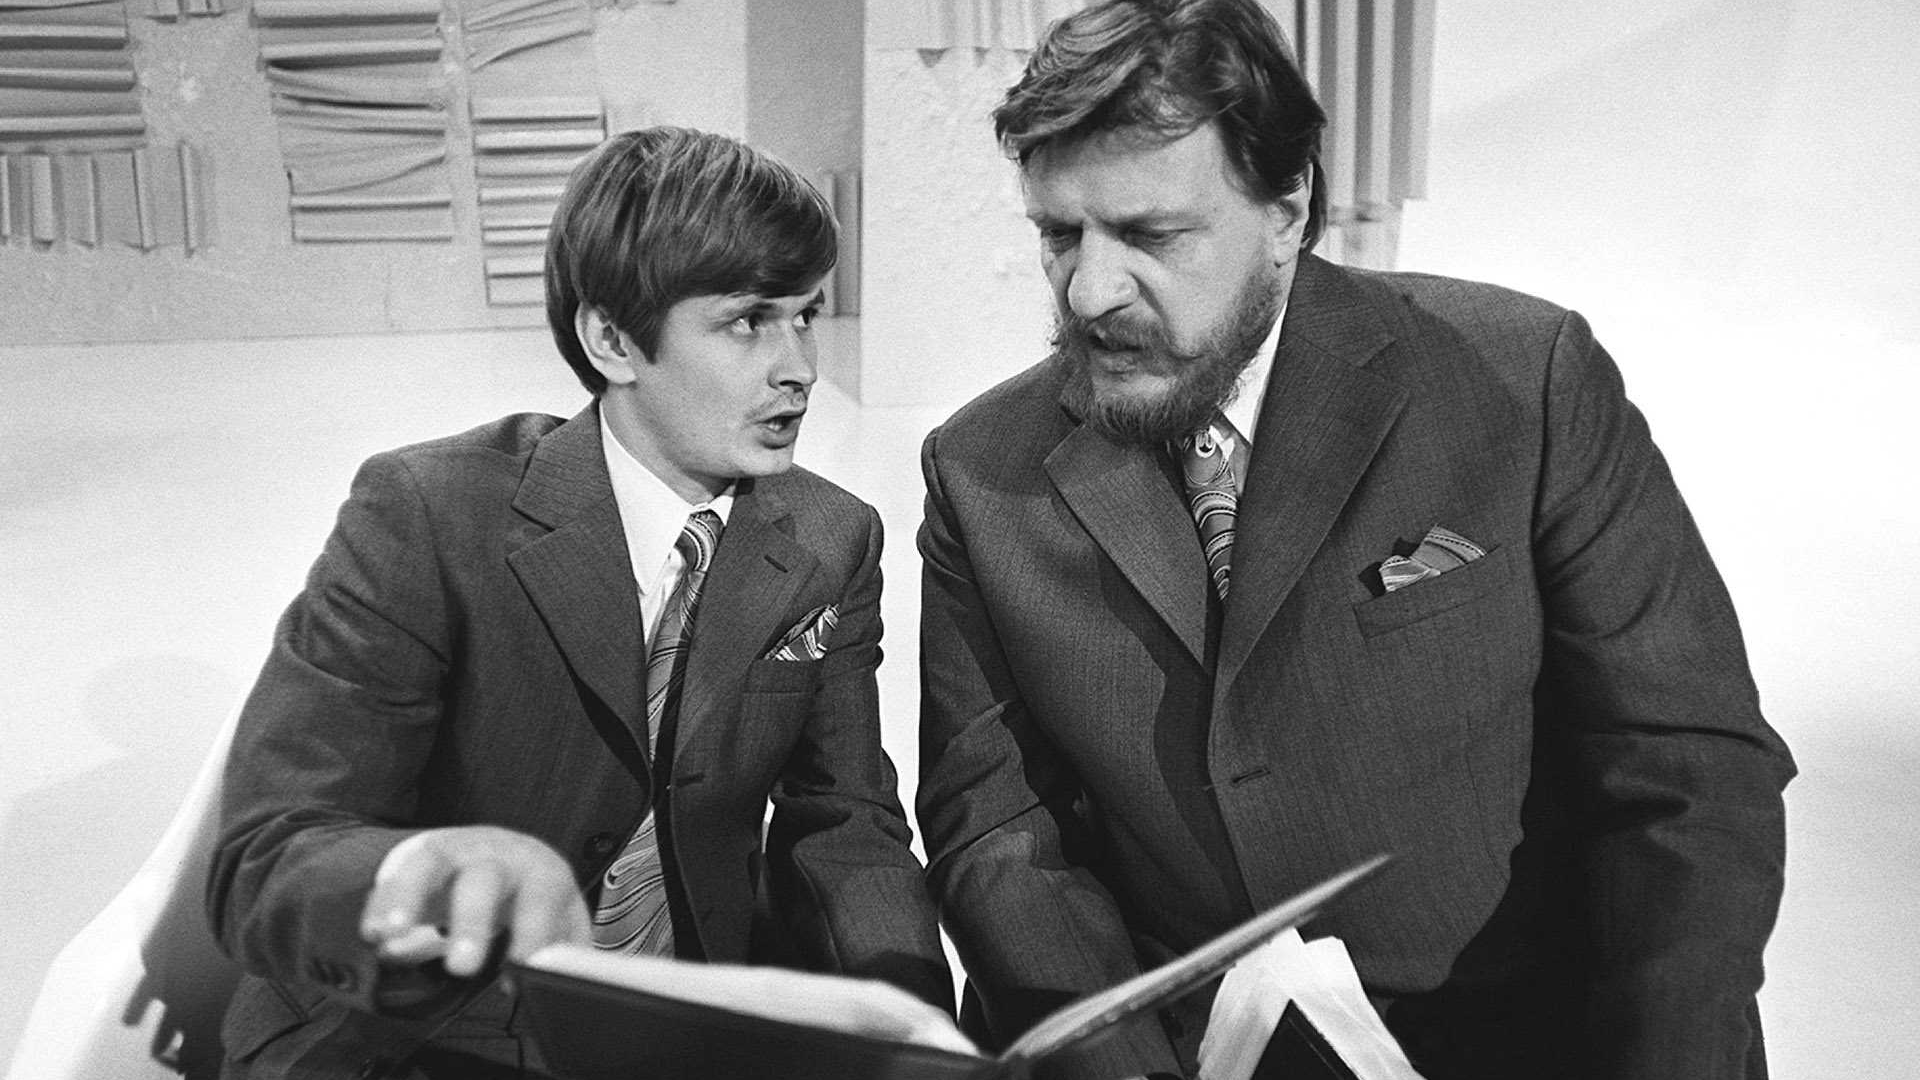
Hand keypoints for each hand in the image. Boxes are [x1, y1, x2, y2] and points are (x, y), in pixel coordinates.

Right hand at [359, 825, 589, 976]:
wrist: (502, 850)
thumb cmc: (532, 894)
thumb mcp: (560, 917)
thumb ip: (561, 951)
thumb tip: (553, 985)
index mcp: (540, 870)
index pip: (542, 896)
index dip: (534, 931)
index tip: (523, 966)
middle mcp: (497, 854)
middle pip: (485, 878)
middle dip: (472, 922)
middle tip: (462, 967)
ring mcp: (455, 850)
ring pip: (431, 864)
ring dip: (409, 899)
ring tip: (390, 937)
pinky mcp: (418, 855)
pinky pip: (395, 875)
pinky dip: (381, 904)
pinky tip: (371, 933)